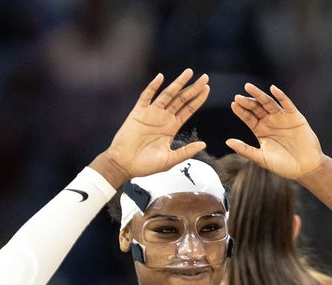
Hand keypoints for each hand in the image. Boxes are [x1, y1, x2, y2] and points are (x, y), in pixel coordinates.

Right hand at [96, 70, 210, 184]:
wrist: (124, 165)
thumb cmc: (146, 165)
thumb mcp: (170, 160)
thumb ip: (186, 152)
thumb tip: (204, 144)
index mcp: (171, 127)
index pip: (188, 110)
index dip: (197, 99)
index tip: (207, 89)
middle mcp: (163, 118)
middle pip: (181, 99)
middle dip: (193, 88)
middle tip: (205, 77)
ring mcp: (151, 113)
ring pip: (167, 94)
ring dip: (177, 83)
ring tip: (189, 72)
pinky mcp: (138, 112)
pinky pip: (146, 96)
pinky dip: (153, 86)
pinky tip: (160, 77)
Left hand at [226, 84, 323, 179]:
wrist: (305, 168)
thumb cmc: (283, 166)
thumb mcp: (261, 158)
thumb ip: (245, 149)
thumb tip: (227, 142)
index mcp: (260, 130)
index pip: (248, 118)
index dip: (241, 111)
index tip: (233, 104)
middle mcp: (270, 122)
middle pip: (256, 108)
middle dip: (247, 102)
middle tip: (238, 96)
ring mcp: (282, 118)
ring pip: (269, 103)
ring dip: (259, 95)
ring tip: (248, 87)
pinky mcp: (295, 117)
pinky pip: (287, 104)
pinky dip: (281, 96)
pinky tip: (273, 89)